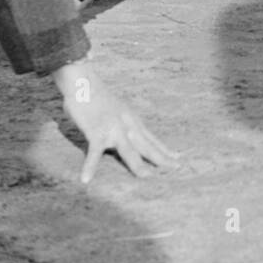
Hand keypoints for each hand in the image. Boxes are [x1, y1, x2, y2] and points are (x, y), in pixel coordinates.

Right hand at [52, 60, 176, 184]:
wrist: (84, 83)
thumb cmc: (99, 98)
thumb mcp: (119, 110)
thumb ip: (125, 124)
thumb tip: (129, 135)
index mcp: (133, 121)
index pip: (152, 139)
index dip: (165, 149)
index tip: (178, 158)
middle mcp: (127, 125)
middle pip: (147, 146)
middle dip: (162, 158)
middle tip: (177, 168)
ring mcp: (113, 129)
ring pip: (128, 150)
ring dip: (137, 164)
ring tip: (146, 177)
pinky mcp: (96, 131)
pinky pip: (93, 152)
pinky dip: (89, 166)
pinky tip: (86, 179)